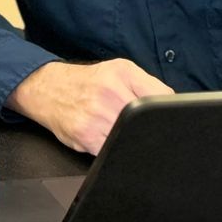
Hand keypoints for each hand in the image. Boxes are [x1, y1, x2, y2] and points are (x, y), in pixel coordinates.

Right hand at [6, 59, 172, 154]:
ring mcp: (97, 117)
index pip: (160, 98)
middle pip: (146, 122)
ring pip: (132, 138)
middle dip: (149, 129)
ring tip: (121, 129)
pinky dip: (117, 149)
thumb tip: (173, 103)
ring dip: (133, 140)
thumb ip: (148, 84)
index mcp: (122, 74)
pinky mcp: (86, 138)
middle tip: (143, 128)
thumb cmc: (87, 82)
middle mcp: (108, 93)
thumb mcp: (119, 70)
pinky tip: (109, 137)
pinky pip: (114, 151)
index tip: (169, 121)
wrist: (47, 89)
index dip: (168, 113)